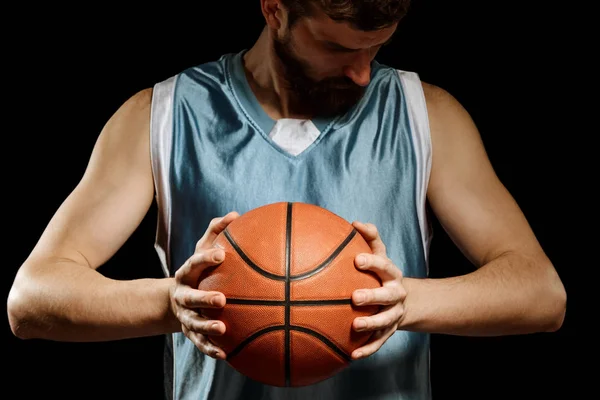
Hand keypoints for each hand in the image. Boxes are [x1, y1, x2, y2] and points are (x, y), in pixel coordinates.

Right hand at [169, 211, 239, 359]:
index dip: (205, 259)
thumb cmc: (200, 270)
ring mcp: (185, 316)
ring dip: (207, 328)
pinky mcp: (190, 333)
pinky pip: (200, 343)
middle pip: (190, 298)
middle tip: (222, 299)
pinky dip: (211, 350)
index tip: (220, 254)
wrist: (176, 299)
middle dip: (204, 299)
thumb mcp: (204, 249)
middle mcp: (182, 296)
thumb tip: (235, 214)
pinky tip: (226, 355)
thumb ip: (216, 232)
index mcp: (186, 274)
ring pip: (193, 324)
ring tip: (223, 329)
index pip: (193, 264)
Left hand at [350, 221, 406, 359]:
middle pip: (388, 295)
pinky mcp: (389, 332)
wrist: (402, 300)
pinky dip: (367, 349)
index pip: (384, 265)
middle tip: (355, 296)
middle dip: (373, 295)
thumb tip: (354, 223)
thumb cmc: (381, 273)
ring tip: (355, 326)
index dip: (373, 262)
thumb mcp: (379, 254)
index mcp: (392, 274)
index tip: (357, 259)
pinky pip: (379, 342)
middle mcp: (396, 294)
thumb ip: (369, 238)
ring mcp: (394, 315)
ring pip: (385, 321)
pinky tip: (351, 355)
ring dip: (371, 324)